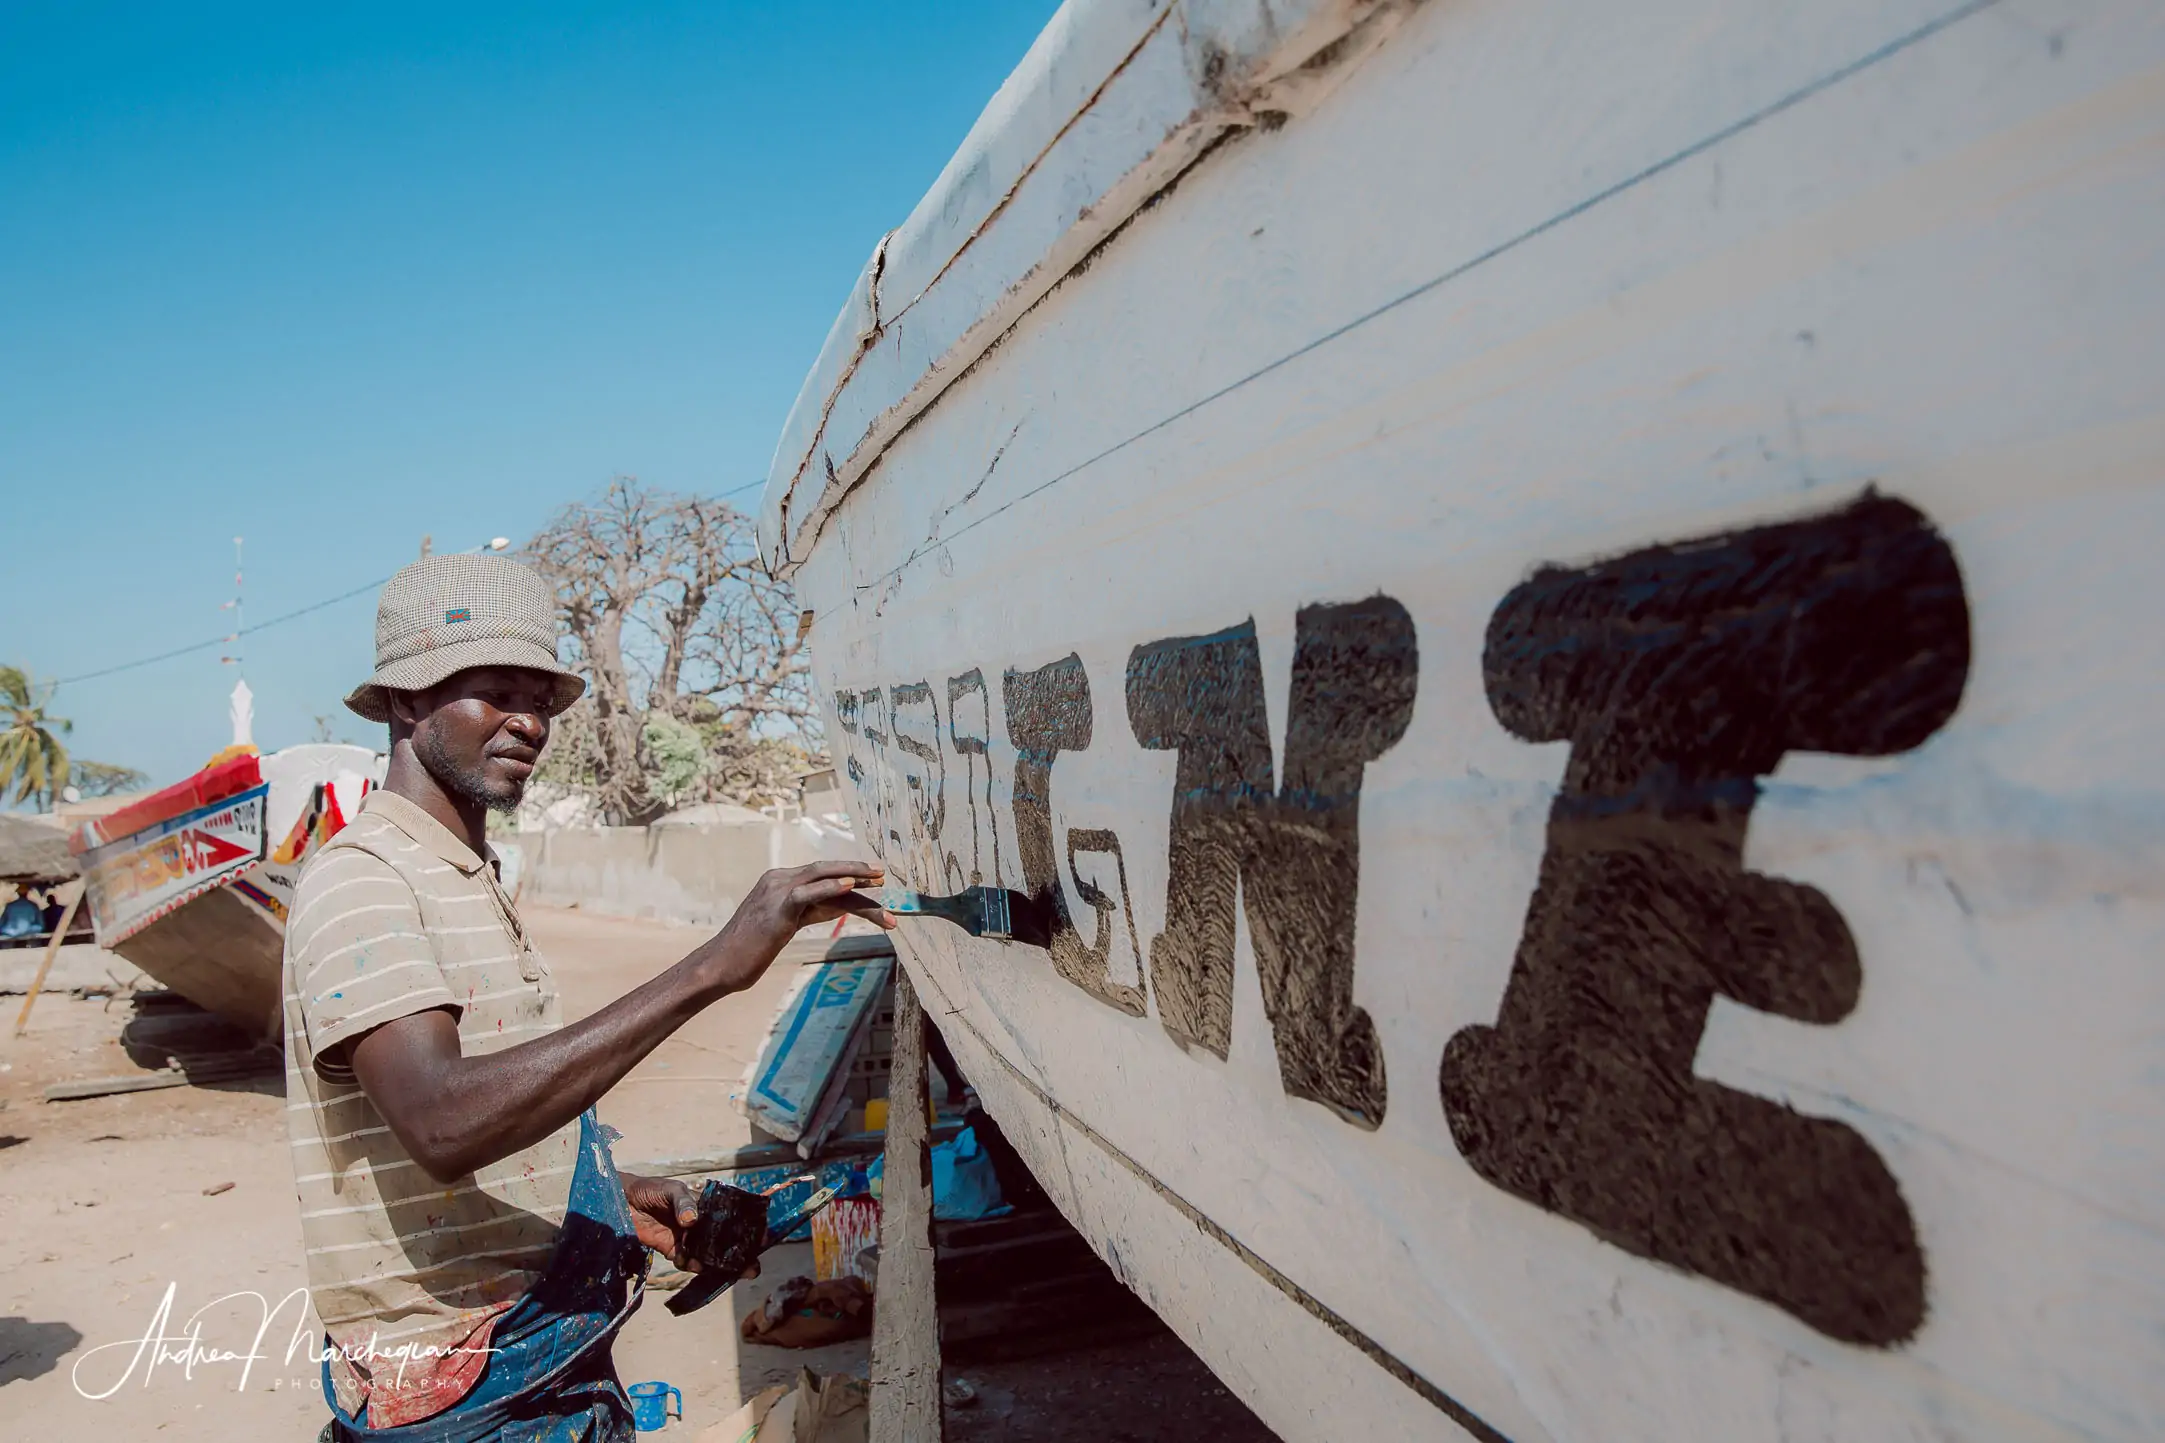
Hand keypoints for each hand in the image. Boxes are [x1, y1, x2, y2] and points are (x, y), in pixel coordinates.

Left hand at [621, 1173, 759, 1279]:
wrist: (620, 1201)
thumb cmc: (649, 1188)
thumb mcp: (671, 1189)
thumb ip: (683, 1203)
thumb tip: (692, 1221)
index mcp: (705, 1205)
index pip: (730, 1218)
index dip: (746, 1229)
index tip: (760, 1240)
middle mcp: (699, 1224)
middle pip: (724, 1241)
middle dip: (738, 1254)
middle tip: (751, 1268)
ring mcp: (686, 1238)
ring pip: (708, 1254)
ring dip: (717, 1264)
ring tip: (723, 1269)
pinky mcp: (671, 1249)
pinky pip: (687, 1261)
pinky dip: (692, 1265)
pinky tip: (694, 1264)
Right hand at [694, 861, 894, 994]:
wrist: (720, 965)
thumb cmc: (750, 950)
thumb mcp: (784, 926)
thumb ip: (807, 911)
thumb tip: (837, 906)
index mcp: (778, 882)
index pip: (821, 875)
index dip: (849, 876)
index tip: (873, 880)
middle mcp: (777, 879)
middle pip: (825, 870)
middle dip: (856, 869)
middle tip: (882, 873)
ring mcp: (775, 891)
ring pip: (822, 876)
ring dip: (854, 877)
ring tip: (879, 880)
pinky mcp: (776, 908)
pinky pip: (807, 892)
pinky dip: (830, 887)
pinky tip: (850, 885)